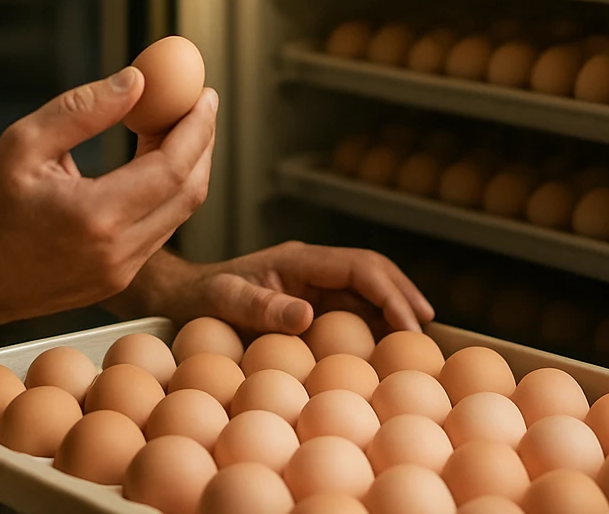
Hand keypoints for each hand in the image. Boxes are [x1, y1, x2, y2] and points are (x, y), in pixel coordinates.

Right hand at [0, 68, 217, 332]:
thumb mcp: (22, 144)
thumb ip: (82, 109)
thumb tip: (136, 82)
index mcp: (95, 218)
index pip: (172, 168)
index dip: (196, 127)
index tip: (203, 93)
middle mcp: (117, 254)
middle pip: (189, 193)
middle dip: (201, 143)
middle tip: (198, 104)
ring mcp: (119, 274)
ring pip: (178, 214)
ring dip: (185, 167)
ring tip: (170, 125)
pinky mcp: (114, 282)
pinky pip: (157, 231)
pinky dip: (164, 193)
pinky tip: (148, 162)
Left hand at [142, 242, 434, 336]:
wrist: (181, 299)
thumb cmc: (199, 300)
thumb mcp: (225, 302)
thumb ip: (262, 307)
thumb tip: (307, 315)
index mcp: (298, 261)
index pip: (358, 267)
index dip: (389, 292)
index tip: (409, 323)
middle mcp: (311, 268)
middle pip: (372, 271)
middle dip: (403, 295)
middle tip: (427, 330)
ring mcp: (312, 285)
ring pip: (366, 289)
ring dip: (394, 308)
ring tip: (418, 338)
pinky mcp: (310, 303)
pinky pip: (351, 308)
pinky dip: (375, 323)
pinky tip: (387, 347)